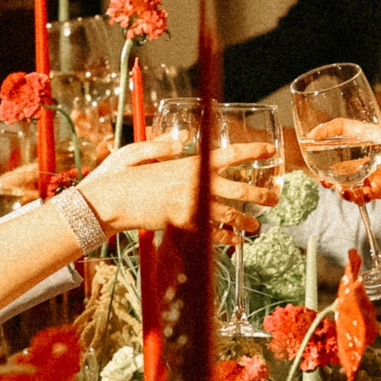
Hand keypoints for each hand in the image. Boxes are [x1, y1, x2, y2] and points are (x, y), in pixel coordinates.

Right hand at [77, 140, 277, 235]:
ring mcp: (188, 206)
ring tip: (256, 226)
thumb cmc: (120, 176)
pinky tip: (234, 241)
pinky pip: (209, 233)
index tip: (270, 150)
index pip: (228, 155)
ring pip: (227, 214)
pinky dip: (224, 238)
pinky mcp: (181, 224)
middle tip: (274, 198)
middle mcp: (193, 183)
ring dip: (244, 221)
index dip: (252, 151)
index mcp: (187, 163)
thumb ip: (163, 145)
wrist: (107, 202)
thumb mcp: (139, 151)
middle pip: (237, 189)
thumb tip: (182, 138)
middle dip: (259, 194)